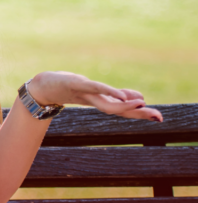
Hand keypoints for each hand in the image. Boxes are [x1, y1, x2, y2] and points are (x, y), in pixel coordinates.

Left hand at [28, 71, 162, 121]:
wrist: (43, 87)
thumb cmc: (70, 88)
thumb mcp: (95, 90)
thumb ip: (115, 95)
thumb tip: (138, 98)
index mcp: (100, 103)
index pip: (123, 110)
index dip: (141, 114)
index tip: (159, 117)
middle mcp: (94, 102)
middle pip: (118, 110)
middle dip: (139, 114)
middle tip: (158, 116)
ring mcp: (84, 94)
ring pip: (107, 104)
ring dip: (125, 106)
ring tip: (142, 106)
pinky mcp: (75, 84)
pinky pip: (94, 88)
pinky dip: (107, 92)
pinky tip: (120, 95)